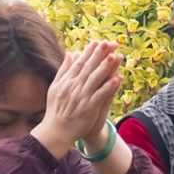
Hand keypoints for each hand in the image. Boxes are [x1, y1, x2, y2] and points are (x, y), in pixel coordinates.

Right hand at [33, 41, 123, 156]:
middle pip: (89, 68)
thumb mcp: (55, 87)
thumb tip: (69, 54)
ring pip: (95, 79)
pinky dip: (108, 87)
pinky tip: (117, 79)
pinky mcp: (88, 108)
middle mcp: (74, 87)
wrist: (56, 131)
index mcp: (66, 81)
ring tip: (116, 56)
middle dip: (100, 54)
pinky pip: (100, 95)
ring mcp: (81, 97)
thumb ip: (63, 70)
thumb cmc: (55, 110)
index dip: (89, 52)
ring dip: (106, 67)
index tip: (98, 42)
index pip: (79, 63)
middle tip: (110, 43)